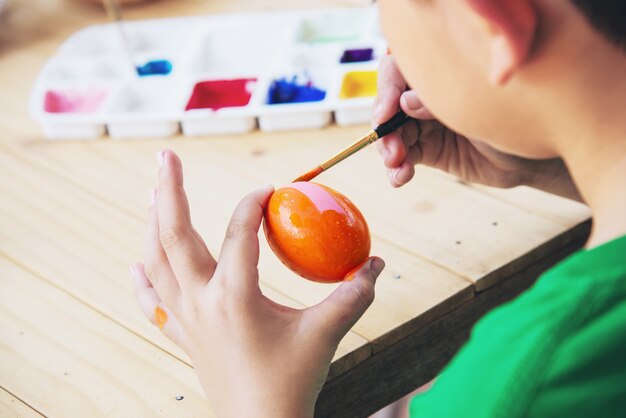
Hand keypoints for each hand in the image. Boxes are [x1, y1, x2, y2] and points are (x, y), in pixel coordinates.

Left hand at [130, 150, 384, 417]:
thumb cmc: (292, 382)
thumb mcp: (326, 334)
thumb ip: (354, 295)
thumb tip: (378, 263)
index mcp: (235, 297)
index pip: (239, 233)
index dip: (253, 204)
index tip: (270, 189)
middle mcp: (201, 302)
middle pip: (174, 234)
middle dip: (169, 190)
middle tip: (166, 156)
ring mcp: (186, 319)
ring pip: (157, 261)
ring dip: (153, 224)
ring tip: (153, 193)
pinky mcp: (183, 336)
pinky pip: (153, 303)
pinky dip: (143, 281)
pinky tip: (135, 265)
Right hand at [374, 56, 581, 200]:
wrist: (532, 155)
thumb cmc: (514, 118)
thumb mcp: (479, 107)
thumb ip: (439, 104)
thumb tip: (404, 102)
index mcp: (437, 73)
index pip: (397, 73)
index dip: (385, 91)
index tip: (385, 114)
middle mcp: (425, 96)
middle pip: (388, 106)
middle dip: (386, 129)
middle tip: (393, 150)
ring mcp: (424, 124)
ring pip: (393, 134)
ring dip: (388, 151)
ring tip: (398, 166)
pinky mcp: (428, 151)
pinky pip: (403, 158)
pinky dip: (396, 169)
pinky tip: (399, 178)